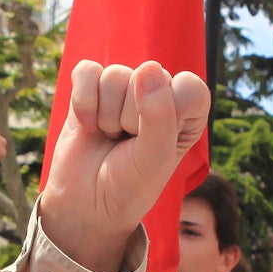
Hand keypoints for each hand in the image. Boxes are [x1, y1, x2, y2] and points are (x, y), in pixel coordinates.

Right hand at [36, 60, 211, 271]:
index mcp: (186, 111)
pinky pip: (87, 72)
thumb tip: (148, 67)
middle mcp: (157, 94)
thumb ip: (159, 115)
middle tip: (126, 145)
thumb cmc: (130, 185)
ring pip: (115, 75)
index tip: (155, 143)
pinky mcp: (91, 88)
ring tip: (109, 137)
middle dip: (131, 118)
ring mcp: (122, 89)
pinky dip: (84, 102)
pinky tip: (88, 126)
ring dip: (106, 115)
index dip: (168, 114)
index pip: (189, 87)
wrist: (85, 205)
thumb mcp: (154, 158)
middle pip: (146, 78)